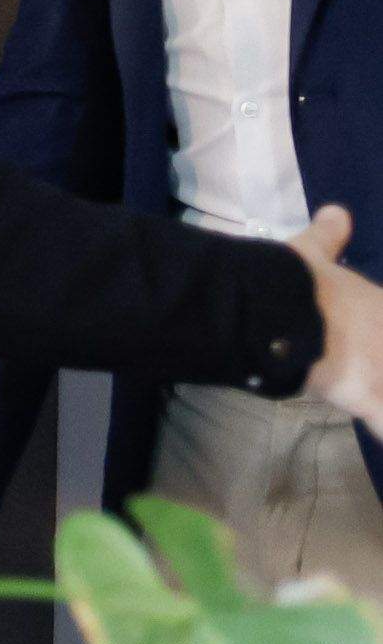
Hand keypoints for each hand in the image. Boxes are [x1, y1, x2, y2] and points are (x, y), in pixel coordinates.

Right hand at [289, 207, 382, 425]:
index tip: (376, 334)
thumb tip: (337, 212)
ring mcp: (381, 369)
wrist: (272, 308)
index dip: (380, 330)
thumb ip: (327, 236)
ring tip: (378, 389)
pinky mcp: (367, 397)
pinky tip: (382, 431)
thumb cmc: (292, 279)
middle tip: (375, 362)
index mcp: (380, 305)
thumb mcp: (310, 251)